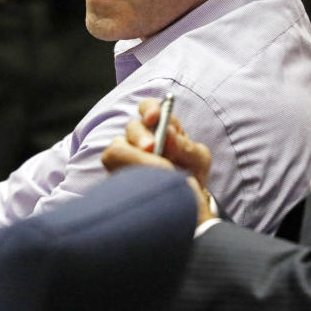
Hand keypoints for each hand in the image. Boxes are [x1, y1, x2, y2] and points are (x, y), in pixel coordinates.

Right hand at [102, 98, 214, 223]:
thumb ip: (186, 146)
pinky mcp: (118, 176)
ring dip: (133, 158)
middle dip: (141, 136)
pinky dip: (130, 175)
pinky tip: (144, 185)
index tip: (154, 117)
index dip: (149, 109)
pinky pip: (113, 171)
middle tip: (152, 148)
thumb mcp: (198, 161)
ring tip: (151, 173)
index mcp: (160, 127)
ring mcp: (126, 157)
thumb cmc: (190, 174)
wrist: (184, 203)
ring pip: (116, 149)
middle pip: (132, 127)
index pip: (148, 107)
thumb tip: (168, 133)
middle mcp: (140, 138)